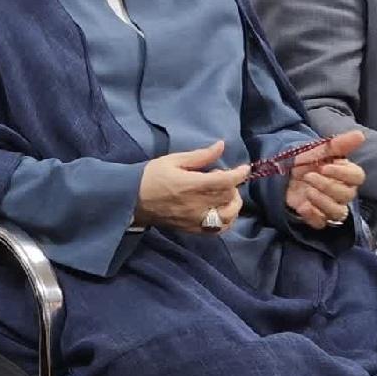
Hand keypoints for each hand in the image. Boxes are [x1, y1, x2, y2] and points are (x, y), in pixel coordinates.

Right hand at [134, 141, 249, 233]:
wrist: (132, 200)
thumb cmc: (152, 176)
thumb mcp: (173, 160)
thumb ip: (200, 156)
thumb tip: (221, 146)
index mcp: (192, 185)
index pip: (226, 181)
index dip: (239, 174)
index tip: (244, 168)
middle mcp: (197, 205)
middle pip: (229, 198)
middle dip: (232, 186)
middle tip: (220, 177)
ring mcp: (196, 220)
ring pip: (228, 217)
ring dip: (233, 204)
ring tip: (225, 195)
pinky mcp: (193, 230)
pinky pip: (218, 230)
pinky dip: (226, 220)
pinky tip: (222, 210)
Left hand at [286, 132, 365, 228]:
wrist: (281, 174)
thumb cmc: (303, 161)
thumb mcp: (317, 150)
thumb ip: (339, 144)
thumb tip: (360, 135)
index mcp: (345, 174)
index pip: (358, 177)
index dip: (343, 174)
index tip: (325, 167)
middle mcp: (342, 192)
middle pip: (348, 195)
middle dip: (328, 186)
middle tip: (309, 176)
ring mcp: (330, 206)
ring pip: (338, 212)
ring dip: (323, 202)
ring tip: (307, 191)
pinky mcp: (317, 218)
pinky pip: (322, 224)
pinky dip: (312, 216)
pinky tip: (302, 206)